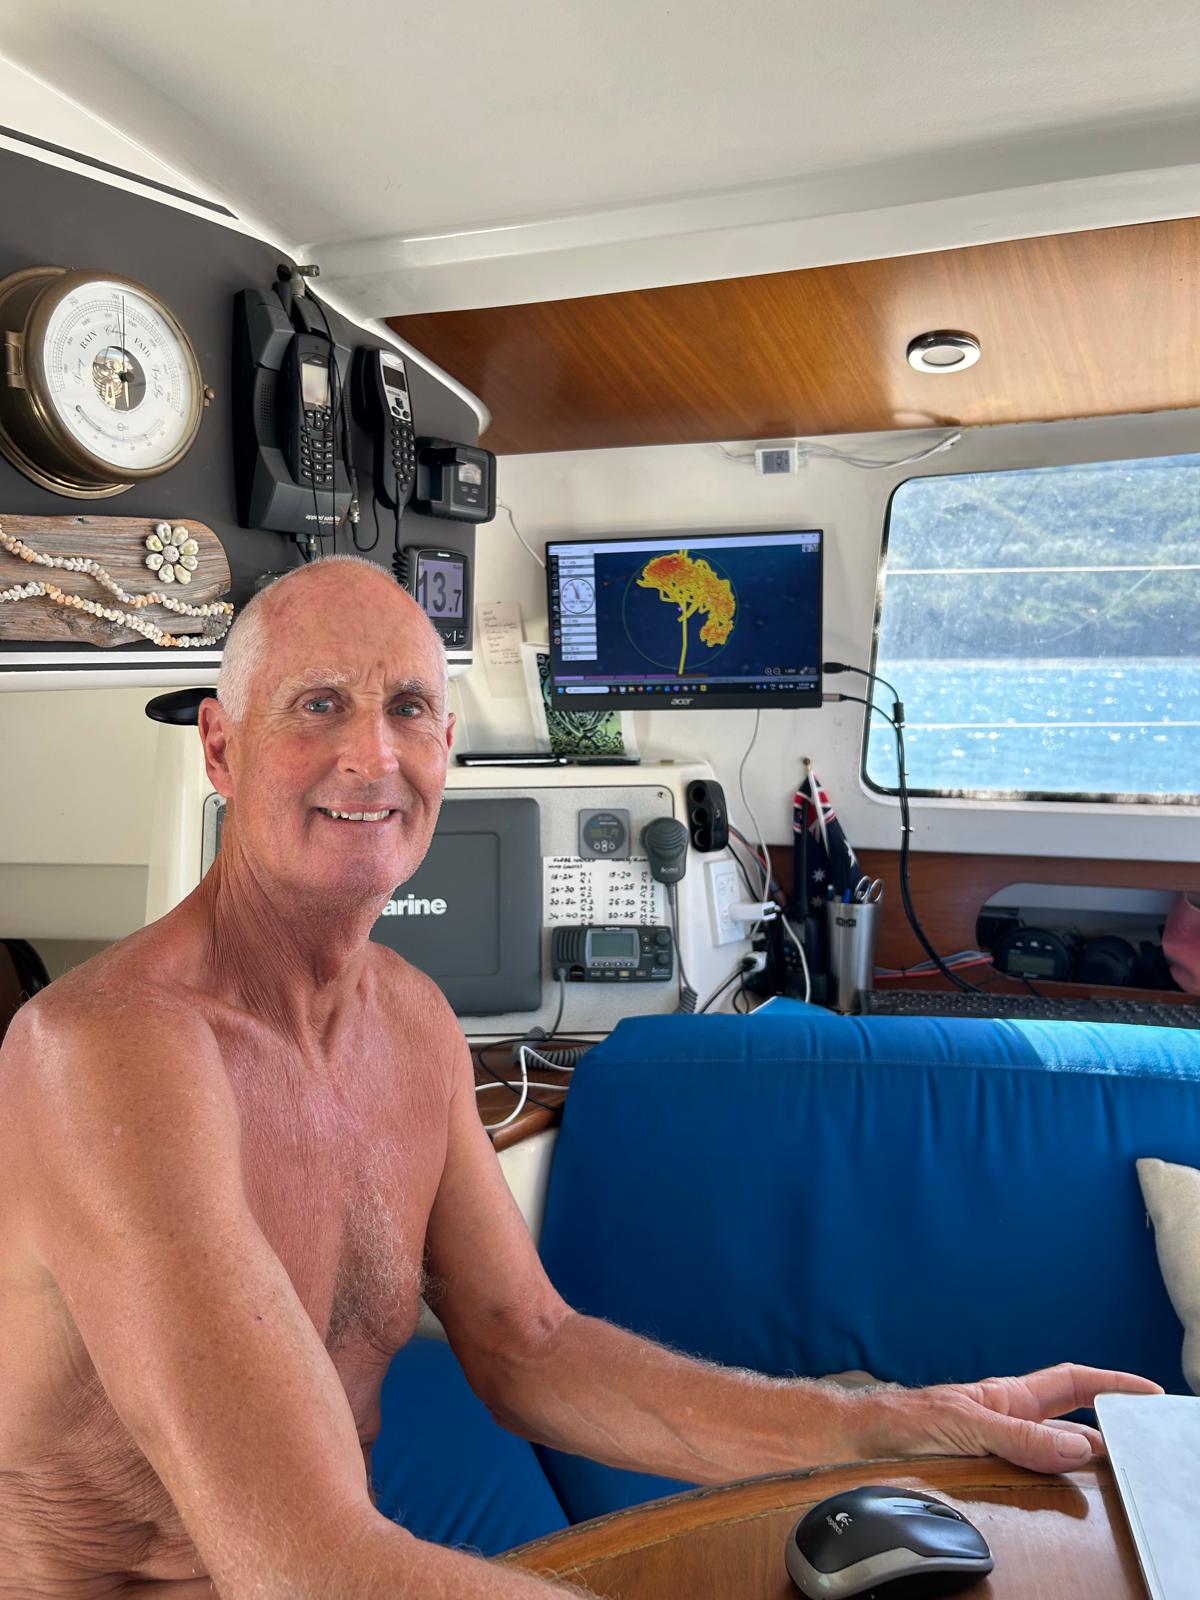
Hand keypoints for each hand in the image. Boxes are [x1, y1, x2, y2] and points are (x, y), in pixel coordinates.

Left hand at [884, 1363, 1163, 1474]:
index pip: (1070, 1384)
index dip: (1110, 1382)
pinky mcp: (986, 1473)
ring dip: (1084, 1460)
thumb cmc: (903, 1420)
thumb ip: (1021, 1437)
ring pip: (1055, 1452)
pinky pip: (1034, 1479)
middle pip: (1071, 1420)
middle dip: (1109, 1425)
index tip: (1147, 1391)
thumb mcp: (968, 1425)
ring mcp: (999, 1447)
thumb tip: (1078, 1446)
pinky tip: (1069, 1499)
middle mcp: (1008, 1420)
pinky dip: (1056, 1486)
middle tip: (1144, 1440)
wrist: (859, 1442)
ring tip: (1118, 1471)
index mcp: (1007, 1397)